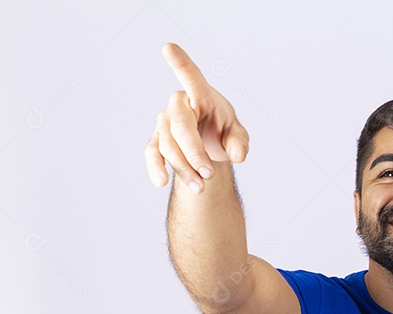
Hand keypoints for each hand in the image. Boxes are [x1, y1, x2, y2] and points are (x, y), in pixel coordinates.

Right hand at [145, 43, 249, 191]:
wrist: (209, 148)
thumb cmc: (224, 131)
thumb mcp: (237, 136)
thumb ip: (240, 142)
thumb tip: (238, 154)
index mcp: (201, 94)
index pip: (191, 76)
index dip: (180, 63)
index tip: (168, 47)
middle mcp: (179, 104)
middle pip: (179, 126)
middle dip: (193, 152)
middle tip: (209, 173)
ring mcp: (164, 122)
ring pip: (167, 145)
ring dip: (184, 168)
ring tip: (202, 187)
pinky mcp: (156, 140)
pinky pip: (152, 152)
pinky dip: (156, 167)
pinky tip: (162, 181)